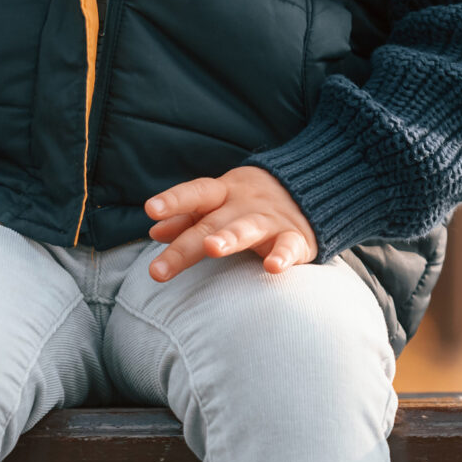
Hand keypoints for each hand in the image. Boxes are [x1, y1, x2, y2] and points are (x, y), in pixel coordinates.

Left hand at [144, 165, 316, 282]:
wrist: (311, 189)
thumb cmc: (251, 203)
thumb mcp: (219, 203)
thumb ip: (188, 219)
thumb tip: (154, 232)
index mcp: (222, 193)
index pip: (195, 193)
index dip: (173, 200)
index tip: (150, 210)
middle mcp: (243, 204)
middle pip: (210, 224)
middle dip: (184, 246)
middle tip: (157, 271)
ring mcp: (270, 220)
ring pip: (247, 228)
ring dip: (230, 238)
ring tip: (212, 249)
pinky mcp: (296, 237)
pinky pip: (289, 246)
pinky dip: (283, 256)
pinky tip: (273, 268)